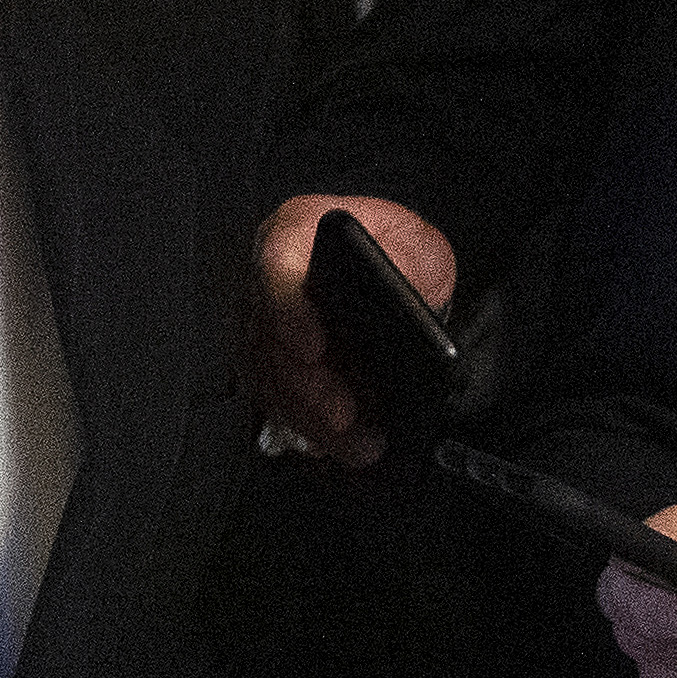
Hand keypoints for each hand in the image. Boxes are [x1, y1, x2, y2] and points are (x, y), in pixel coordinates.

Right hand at [251, 193, 452, 464]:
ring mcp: (262, 326)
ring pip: (270, 379)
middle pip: (268, 337)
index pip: (275, 266)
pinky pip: (277, 402)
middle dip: (307, 385)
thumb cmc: (392, 252)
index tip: (314, 348)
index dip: (288, 311)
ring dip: (311, 417)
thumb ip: (403, 261)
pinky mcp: (268, 365)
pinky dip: (311, 428)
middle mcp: (266, 281)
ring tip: (357, 442)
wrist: (388, 273)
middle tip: (344, 414)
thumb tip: (396, 291)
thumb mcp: (415, 243)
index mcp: (294, 233)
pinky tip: (342, 444)